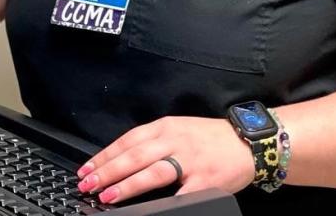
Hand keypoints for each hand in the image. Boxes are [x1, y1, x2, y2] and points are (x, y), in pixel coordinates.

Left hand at [75, 116, 254, 205]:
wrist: (248, 142)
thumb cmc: (210, 138)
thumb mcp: (178, 128)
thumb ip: (153, 141)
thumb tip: (121, 157)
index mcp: (165, 127)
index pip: (127, 140)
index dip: (105, 155)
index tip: (87, 168)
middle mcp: (175, 140)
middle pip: (134, 156)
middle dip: (108, 170)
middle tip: (88, 183)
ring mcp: (190, 161)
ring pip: (152, 172)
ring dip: (127, 185)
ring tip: (108, 195)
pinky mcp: (205, 181)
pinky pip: (180, 195)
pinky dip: (163, 204)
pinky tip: (146, 210)